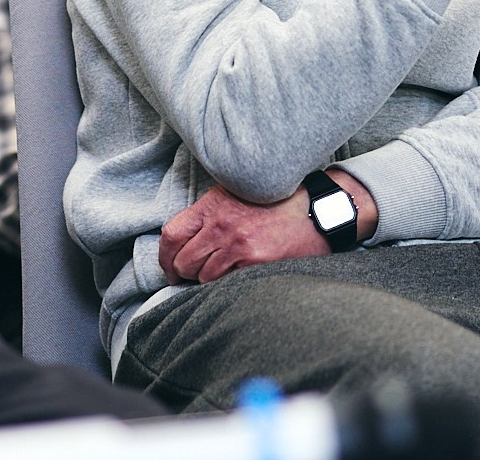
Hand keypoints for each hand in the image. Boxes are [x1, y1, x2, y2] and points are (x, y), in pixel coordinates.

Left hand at [159, 172, 378, 284]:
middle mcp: (221, 223)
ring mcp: (237, 243)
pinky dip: (228, 284)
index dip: (165, 258)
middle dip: (185, 274)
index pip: (171, 235)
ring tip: (222, 274)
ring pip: (203, 277)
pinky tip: (239, 276)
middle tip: (193, 277)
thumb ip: (208, 215)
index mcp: (212, 205)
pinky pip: (226, 283)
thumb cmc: (275, 203)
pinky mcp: (255, 260)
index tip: (170, 267)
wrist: (315, 209)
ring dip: (208, 280)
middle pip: (183, 261)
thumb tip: (183, 244)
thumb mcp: (235, 196)